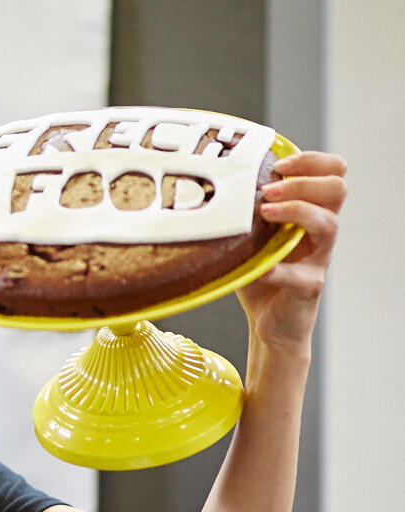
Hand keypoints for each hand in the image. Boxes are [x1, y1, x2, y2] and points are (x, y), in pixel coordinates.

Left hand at [237, 151, 346, 353]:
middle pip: (337, 188)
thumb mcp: (249, 235)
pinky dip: (277, 270)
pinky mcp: (307, 288)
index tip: (280, 164)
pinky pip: (300, 275)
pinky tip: (258, 267)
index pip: (332, 172)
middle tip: (268, 189)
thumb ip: (241, 211)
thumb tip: (202, 184)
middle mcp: (319, 232)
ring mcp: (317, 259)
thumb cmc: (258, 273)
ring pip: (329, 224)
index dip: (311, 161)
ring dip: (297, 211)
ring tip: (265, 212)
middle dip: (303, 180)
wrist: (269, 323)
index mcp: (310, 213)